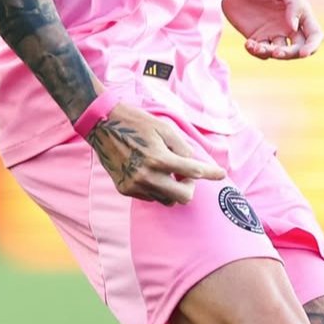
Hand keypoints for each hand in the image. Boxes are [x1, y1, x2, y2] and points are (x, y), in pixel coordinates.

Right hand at [88, 102, 225, 204]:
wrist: (103, 125)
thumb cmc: (137, 123)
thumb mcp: (164, 129)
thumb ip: (183, 149)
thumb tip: (197, 167)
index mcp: (159, 158)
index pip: (193, 172)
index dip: (211, 173)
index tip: (221, 174)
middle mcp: (147, 176)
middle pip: (182, 197)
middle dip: (190, 187)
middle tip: (187, 175)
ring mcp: (134, 185)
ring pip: (166, 199)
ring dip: (172, 189)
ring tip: (166, 171)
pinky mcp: (125, 190)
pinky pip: (150, 197)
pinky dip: (155, 188)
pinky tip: (149, 172)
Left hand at [223, 0, 323, 60]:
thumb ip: (294, 4)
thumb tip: (294, 28)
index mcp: (301, 13)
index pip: (314, 34)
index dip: (312, 46)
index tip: (303, 53)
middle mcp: (289, 26)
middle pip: (298, 49)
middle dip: (289, 54)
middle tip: (277, 52)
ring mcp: (273, 33)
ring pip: (280, 53)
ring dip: (271, 54)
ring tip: (257, 46)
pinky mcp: (257, 38)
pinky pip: (262, 53)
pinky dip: (257, 52)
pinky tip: (249, 44)